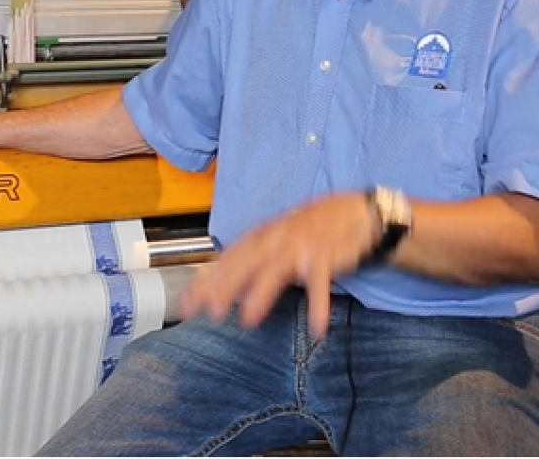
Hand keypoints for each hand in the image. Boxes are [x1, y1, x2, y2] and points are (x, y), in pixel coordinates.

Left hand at [180, 192, 378, 339]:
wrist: (351, 211)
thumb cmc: (308, 228)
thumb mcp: (274, 240)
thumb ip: (250, 261)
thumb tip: (218, 286)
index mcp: (260, 235)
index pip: (226, 259)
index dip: (204, 282)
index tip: (187, 306)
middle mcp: (275, 238)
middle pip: (244, 262)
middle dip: (225, 286)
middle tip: (209, 310)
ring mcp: (300, 246)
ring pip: (276, 269)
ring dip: (261, 293)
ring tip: (248, 318)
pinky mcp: (326, 256)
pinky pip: (320, 283)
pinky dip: (318, 305)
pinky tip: (316, 328)